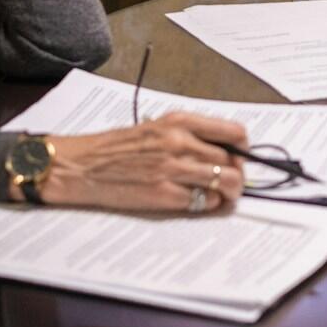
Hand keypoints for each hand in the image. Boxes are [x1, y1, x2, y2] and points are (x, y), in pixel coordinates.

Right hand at [35, 113, 246, 212]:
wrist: (82, 165)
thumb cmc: (116, 148)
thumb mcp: (155, 128)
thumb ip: (188, 135)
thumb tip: (223, 151)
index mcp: (179, 121)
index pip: (234, 132)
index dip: (244, 148)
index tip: (241, 157)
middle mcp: (180, 142)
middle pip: (233, 161)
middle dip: (236, 175)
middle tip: (229, 182)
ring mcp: (173, 169)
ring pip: (227, 182)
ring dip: (228, 193)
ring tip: (220, 195)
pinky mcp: (164, 194)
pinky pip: (205, 202)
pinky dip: (207, 204)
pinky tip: (195, 201)